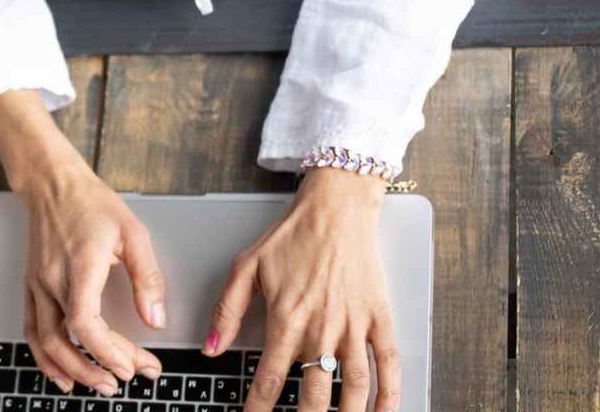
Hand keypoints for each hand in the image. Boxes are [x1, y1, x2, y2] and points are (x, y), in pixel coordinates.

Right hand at [0, 89, 165, 396]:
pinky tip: (63, 375)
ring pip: (44, 342)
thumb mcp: (133, 233)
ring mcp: (37, 286)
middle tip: (126, 380)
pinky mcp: (32, 288)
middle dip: (95, 368)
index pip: (85, 323)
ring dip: (71, 370)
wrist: (52, 185)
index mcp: (79, 266)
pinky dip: (46, 359)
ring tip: (99, 385)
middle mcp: (52, 280)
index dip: (107, 351)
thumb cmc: (91, 204)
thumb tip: (156, 318)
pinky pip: (32, 332)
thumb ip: (147, 277)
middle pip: (65, 340)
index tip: (131, 366)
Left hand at [204, 168, 399, 411]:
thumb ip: (226, 310)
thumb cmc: (292, 235)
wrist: (337, 208)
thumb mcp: (246, 267)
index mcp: (286, 318)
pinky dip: (389, 394)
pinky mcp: (380, 318)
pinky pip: (387, 364)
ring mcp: (355, 325)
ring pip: (353, 386)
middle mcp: (322, 327)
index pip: (268, 378)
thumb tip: (210, 348)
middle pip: (314, 393)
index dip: (258, 407)